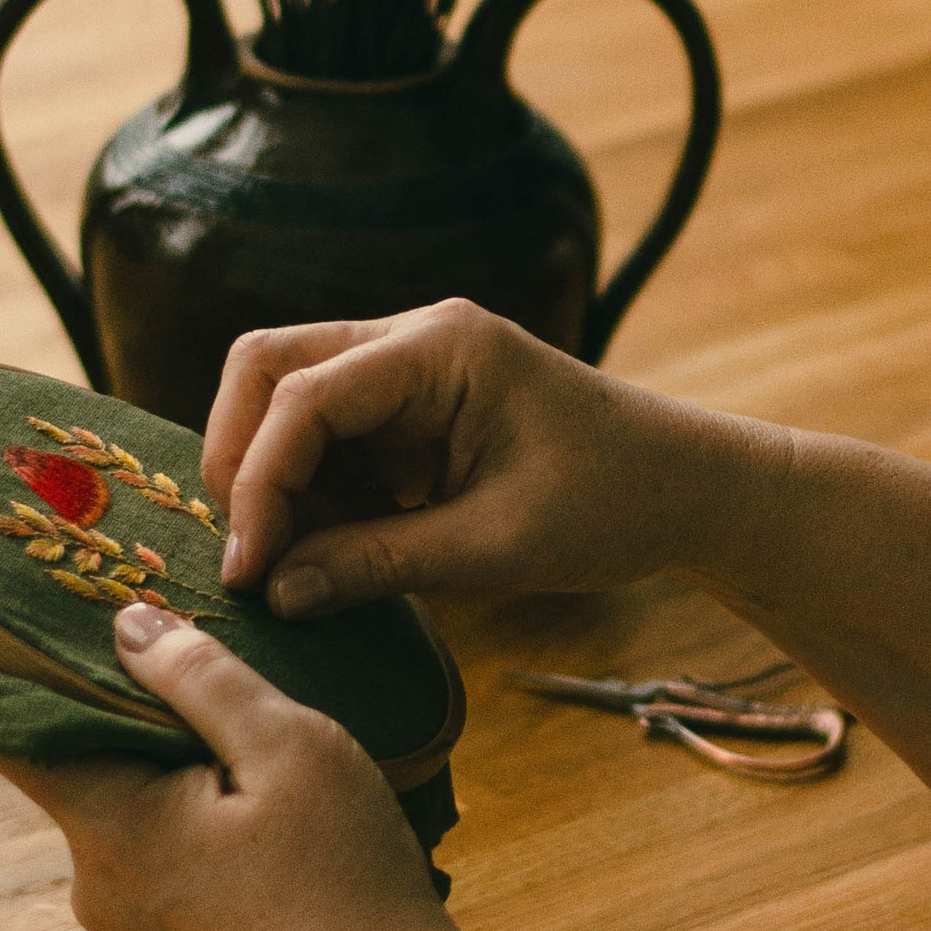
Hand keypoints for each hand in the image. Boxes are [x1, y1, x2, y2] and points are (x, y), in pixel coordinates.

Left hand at [0, 603, 489, 930]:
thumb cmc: (348, 881)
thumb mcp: (292, 748)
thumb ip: (202, 678)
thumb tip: (126, 625)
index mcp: (111, 831)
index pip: (19, 734)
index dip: (23, 673)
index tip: (43, 623)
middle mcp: (95, 892)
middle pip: (83, 775)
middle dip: (131, 724)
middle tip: (201, 678)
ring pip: (127, 826)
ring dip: (171, 786)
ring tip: (255, 765)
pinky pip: (157, 874)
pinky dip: (192, 838)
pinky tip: (265, 833)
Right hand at [203, 295, 752, 615]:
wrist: (688, 490)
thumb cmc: (614, 504)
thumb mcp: (496, 548)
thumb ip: (379, 564)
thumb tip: (275, 593)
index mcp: (442, 348)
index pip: (304, 396)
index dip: (260, 483)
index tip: (249, 570)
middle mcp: (413, 338)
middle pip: (268, 367)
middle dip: (242, 460)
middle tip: (249, 556)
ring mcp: (409, 367)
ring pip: (287, 399)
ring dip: (275, 479)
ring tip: (297, 566)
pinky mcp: (410, 406)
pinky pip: (328, 434)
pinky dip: (311, 490)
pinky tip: (336, 549)